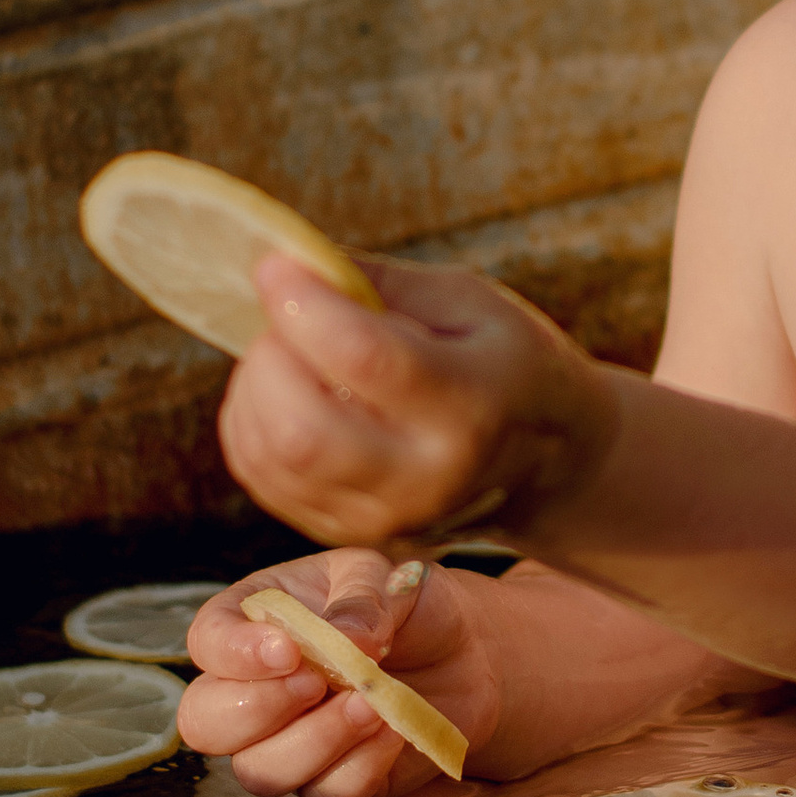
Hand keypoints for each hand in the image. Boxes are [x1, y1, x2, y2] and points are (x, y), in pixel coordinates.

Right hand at [179, 553, 508, 796]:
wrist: (468, 655)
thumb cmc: (413, 608)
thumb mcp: (389, 580)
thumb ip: (361, 601)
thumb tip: (344, 638)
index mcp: (255, 623)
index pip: (206, 642)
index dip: (231, 654)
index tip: (286, 651)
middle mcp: (258, 688)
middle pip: (205, 723)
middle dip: (256, 710)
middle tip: (316, 683)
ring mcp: (288, 742)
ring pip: (260, 772)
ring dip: (315, 742)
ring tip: (371, 705)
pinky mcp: (332, 781)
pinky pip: (325, 794)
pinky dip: (360, 767)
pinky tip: (393, 731)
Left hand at [215, 254, 616, 551]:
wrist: (543, 465)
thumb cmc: (503, 365)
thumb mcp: (467, 303)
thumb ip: (378, 283)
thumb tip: (292, 263)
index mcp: (469, 407)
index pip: (363, 358)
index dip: (304, 305)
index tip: (276, 266)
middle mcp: (423, 479)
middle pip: (299, 430)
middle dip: (271, 355)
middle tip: (290, 317)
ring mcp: (381, 518)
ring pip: (269, 455)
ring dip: (256, 385)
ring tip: (292, 352)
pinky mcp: (345, 533)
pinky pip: (260, 475)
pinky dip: (252, 420)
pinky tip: (286, 391)